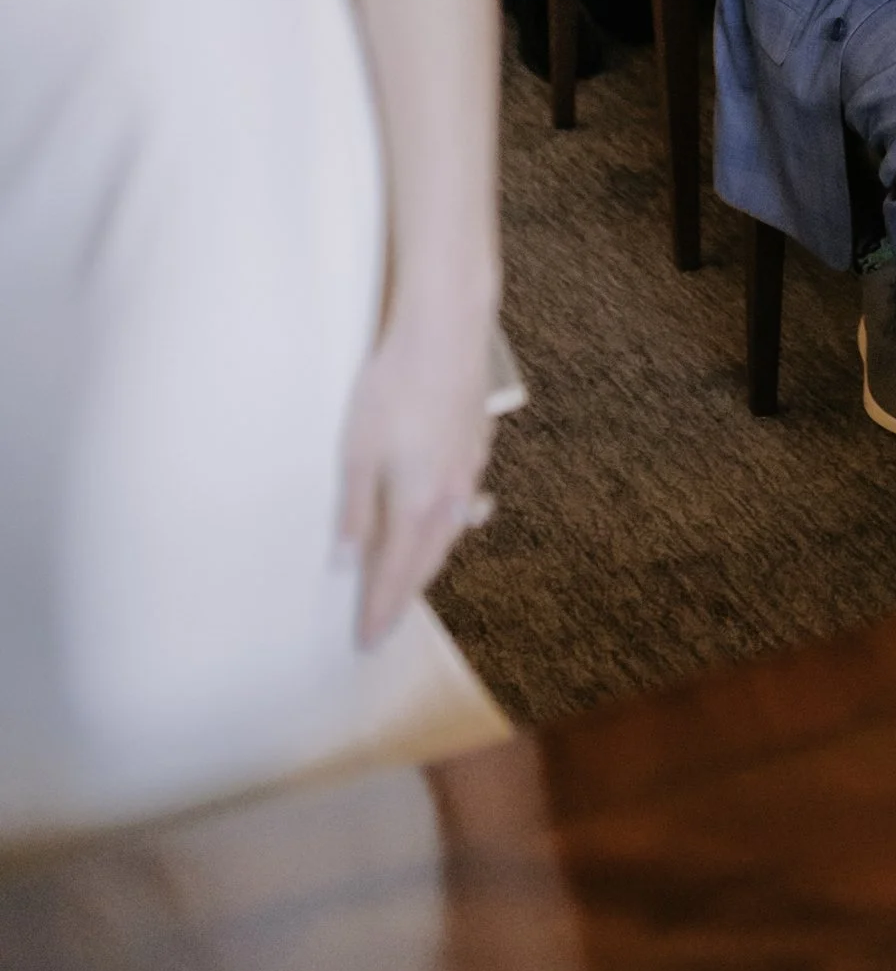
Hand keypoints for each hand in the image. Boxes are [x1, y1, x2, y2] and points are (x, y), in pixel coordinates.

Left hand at [337, 307, 495, 647]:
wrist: (447, 329)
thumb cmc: (393, 387)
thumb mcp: (357, 452)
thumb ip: (354, 511)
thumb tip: (343, 562)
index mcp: (416, 505)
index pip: (395, 575)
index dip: (380, 610)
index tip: (366, 641)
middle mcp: (450, 497)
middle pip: (427, 560)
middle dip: (404, 592)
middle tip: (386, 618)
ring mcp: (469, 468)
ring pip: (448, 531)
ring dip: (428, 559)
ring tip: (411, 575)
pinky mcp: (477, 441)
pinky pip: (462, 500)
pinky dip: (447, 521)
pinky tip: (448, 514)